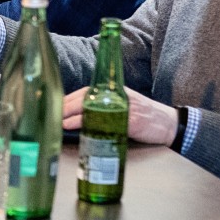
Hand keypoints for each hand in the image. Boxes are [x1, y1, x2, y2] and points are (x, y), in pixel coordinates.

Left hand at [62, 86, 178, 145]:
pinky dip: (92, 124)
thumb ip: (102, 109)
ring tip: (59, 122)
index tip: (52, 107)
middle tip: (50, 115)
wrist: (168, 123)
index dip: (66, 100)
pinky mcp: (130, 121)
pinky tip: (81, 128)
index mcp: (111, 92)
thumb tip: (75, 117)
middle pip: (84, 99)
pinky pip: (107, 121)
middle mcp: (115, 97)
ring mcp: (123, 108)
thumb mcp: (121, 106)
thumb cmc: (142, 116)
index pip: (83, 93)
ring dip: (73, 116)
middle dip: (64, 107)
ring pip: (93, 109)